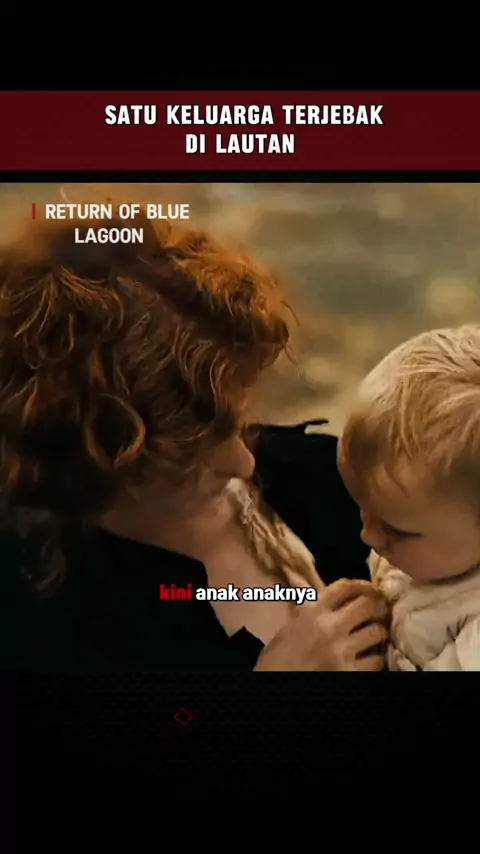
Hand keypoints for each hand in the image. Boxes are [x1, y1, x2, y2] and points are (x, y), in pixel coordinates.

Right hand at [255, 578, 388, 670]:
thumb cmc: (276, 660)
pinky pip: (377, 660)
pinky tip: (370, 659)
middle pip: (367, 604)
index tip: (371, 588)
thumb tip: (322, 601)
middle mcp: (330, 626)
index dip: (362, 584)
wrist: (276, 685)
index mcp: (312, 612)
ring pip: (377, 632)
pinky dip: (376, 659)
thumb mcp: (288, 629)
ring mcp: (342, 650)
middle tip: (379, 610)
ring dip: (378, 633)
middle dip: (376, 606)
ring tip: (374, 636)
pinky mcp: (350, 672)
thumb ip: (307, 614)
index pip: (344, 587)